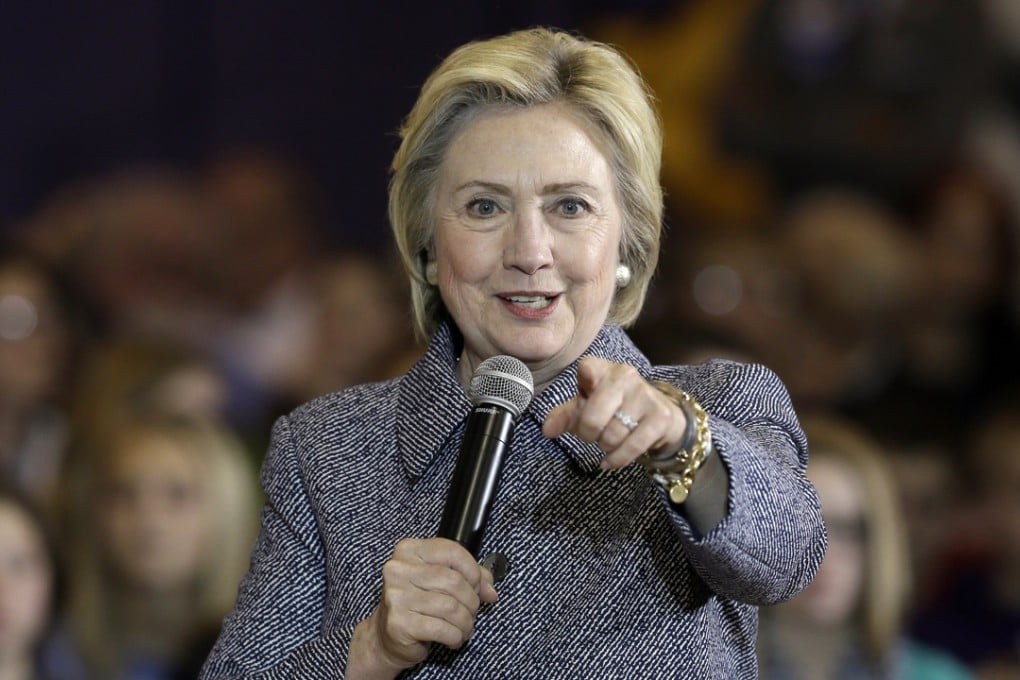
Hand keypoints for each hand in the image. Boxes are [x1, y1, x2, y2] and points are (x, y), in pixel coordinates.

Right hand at [347, 538, 497, 677]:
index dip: (473, 571)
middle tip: (471, 612)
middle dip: (471, 601)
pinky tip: (453, 638)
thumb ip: (470, 577)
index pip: (452, 551)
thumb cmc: (418, 603)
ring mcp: (395, 596)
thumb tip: (490, 591)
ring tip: (464, 627)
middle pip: (453, 581)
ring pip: (450, 607)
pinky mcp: (398, 623)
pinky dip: (455, 636)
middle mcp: (398, 570)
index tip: (477, 586)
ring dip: (466, 622)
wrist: (386, 636)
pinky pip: (442, 629)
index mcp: (409, 550)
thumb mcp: (442, 581)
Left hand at [542, 357, 686, 470]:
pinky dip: (617, 459)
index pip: (589, 368)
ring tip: (608, 440)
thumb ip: (566, 416)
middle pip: (594, 415)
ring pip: (613, 434)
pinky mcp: (661, 417)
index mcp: (602, 369)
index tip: (587, 386)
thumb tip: (547, 430)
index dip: (586, 379)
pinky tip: (610, 461)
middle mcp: (625, 376)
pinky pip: (632, 446)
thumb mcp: (587, 406)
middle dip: (587, 433)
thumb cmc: (615, 406)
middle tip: (591, 435)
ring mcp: (645, 395)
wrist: (659, 414)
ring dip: (605, 446)